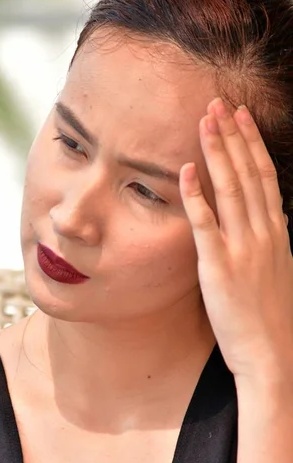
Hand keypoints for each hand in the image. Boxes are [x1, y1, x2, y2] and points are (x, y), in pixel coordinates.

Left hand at [180, 98, 292, 379]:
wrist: (272, 355)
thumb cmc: (271, 318)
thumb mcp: (279, 271)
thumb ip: (271, 242)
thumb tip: (270, 218)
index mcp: (277, 233)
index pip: (264, 177)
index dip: (252, 144)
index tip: (241, 118)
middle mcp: (264, 234)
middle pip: (248, 174)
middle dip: (234, 136)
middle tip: (218, 104)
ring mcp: (243, 249)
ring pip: (231, 190)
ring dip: (218, 153)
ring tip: (206, 122)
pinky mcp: (220, 268)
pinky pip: (206, 225)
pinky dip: (196, 196)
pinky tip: (187, 170)